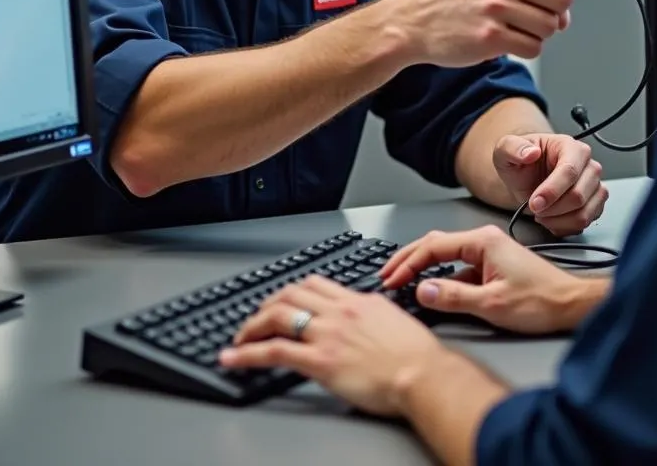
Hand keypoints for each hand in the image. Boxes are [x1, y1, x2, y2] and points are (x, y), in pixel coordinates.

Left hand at [219, 274, 447, 416]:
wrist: (423, 373)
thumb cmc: (417, 355)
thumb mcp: (394, 320)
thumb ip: (372, 314)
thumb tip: (365, 317)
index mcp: (357, 301)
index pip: (315, 284)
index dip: (292, 291)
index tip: (282, 300)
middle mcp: (338, 311)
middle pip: (291, 294)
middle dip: (266, 305)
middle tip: (254, 319)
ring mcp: (327, 334)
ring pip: (277, 316)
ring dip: (251, 326)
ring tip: (238, 338)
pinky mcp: (320, 361)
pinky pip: (274, 352)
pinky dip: (247, 354)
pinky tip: (233, 359)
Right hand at [379, 225, 602, 334]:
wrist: (572, 305)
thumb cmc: (542, 301)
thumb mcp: (492, 304)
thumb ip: (454, 297)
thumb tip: (423, 291)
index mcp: (483, 241)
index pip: (433, 246)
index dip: (408, 263)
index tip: (391, 278)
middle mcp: (485, 241)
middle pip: (436, 244)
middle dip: (409, 259)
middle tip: (387, 274)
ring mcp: (490, 253)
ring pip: (447, 256)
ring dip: (425, 268)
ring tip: (404, 282)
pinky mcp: (495, 267)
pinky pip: (460, 268)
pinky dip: (442, 277)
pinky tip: (435, 292)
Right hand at [396, 0, 616, 66]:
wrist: (413, 21)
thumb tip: (564, 6)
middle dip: (554, 10)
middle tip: (530, 12)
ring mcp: (495, 7)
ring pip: (551, 27)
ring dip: (539, 32)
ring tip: (510, 26)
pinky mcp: (490, 37)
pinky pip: (534, 48)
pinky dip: (525, 49)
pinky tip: (502, 40)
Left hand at [493, 133, 606, 236]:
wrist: (527, 175)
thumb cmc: (521, 160)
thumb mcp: (506, 149)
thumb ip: (513, 147)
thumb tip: (530, 152)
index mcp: (571, 147)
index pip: (569, 171)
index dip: (551, 191)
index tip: (534, 203)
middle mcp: (588, 165)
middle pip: (579, 196)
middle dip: (552, 208)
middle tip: (534, 208)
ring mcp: (594, 186)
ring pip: (584, 213)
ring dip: (558, 220)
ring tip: (540, 214)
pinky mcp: (595, 204)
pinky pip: (584, 224)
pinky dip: (563, 227)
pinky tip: (550, 219)